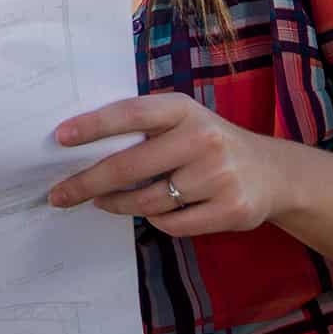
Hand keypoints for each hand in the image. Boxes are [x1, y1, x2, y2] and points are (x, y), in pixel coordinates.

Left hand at [48, 93, 292, 237]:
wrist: (272, 173)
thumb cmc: (209, 144)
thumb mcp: (184, 121)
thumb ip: (146, 129)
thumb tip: (83, 148)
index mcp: (185, 109)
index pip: (131, 114)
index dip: (94, 126)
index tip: (61, 138)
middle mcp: (202, 138)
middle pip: (131, 166)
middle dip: (88, 182)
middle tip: (60, 194)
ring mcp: (218, 175)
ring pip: (148, 201)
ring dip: (118, 205)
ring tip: (102, 202)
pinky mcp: (230, 209)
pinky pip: (172, 224)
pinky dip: (157, 220)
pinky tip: (154, 212)